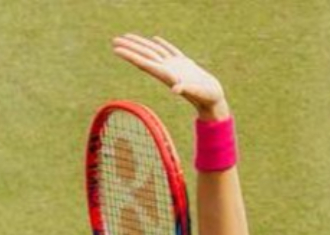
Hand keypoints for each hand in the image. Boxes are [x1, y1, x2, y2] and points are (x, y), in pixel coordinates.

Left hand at [112, 34, 229, 119]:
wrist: (214, 101)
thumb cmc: (206, 98)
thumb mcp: (197, 92)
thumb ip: (186, 88)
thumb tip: (176, 89)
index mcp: (167, 75)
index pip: (144, 62)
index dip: (130, 55)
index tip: (116, 49)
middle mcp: (168, 70)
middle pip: (145, 56)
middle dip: (130, 47)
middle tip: (115, 39)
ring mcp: (176, 67)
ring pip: (155, 51)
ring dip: (141, 44)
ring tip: (128, 37)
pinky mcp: (185, 64)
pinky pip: (170, 50)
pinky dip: (162, 43)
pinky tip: (155, 38)